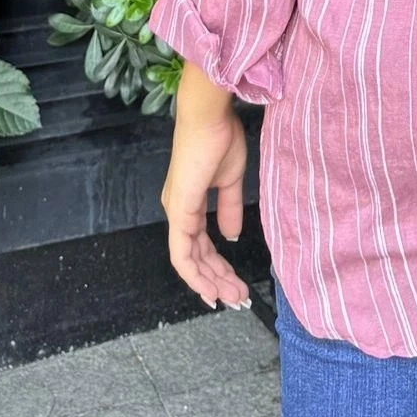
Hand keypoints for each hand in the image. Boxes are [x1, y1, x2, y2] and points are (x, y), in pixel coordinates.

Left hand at [161, 64, 250, 309]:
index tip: (235, 283)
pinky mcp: (180, 212)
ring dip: (211, 281)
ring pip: (190, 260)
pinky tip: (210, 288)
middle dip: (218, 280)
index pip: (201, 245)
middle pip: (197, 257)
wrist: (209, 118)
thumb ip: (229, 209)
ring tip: (233, 296)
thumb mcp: (230, 180)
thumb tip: (231, 235)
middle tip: (239, 297)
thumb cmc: (220, 139)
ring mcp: (177, 214)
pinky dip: (195, 274)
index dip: (217, 267)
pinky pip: (183, 253)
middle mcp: (179, 213)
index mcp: (189, 205)